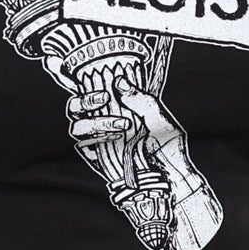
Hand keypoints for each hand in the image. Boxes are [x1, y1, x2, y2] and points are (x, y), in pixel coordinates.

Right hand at [67, 74, 222, 249]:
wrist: (172, 176)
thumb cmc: (169, 145)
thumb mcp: (159, 117)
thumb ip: (139, 99)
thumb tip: (120, 81)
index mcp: (116, 106)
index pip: (92, 89)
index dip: (80, 80)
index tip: (82, 73)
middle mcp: (102, 121)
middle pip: (76, 106)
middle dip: (84, 99)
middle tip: (104, 96)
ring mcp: (97, 140)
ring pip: (77, 125)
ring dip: (95, 121)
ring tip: (122, 125)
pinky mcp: (96, 157)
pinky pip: (83, 145)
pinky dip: (94, 138)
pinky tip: (115, 137)